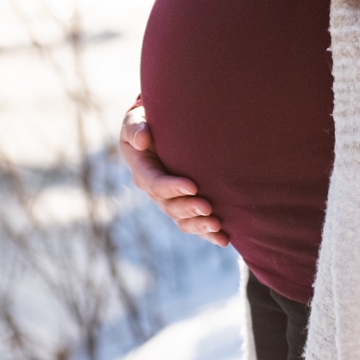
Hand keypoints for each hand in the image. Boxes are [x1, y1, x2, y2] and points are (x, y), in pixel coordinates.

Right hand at [117, 103, 228, 245]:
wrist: (161, 131)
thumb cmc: (148, 122)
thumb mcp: (135, 121)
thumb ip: (136, 128)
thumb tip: (142, 140)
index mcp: (143, 171)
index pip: (155, 184)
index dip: (172, 187)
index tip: (193, 186)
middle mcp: (156, 191)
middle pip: (170, 207)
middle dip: (189, 208)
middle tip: (208, 207)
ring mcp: (171, 201)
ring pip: (182, 220)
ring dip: (199, 225)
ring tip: (218, 225)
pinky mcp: (185, 206)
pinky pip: (194, 224)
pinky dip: (208, 234)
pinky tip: (224, 238)